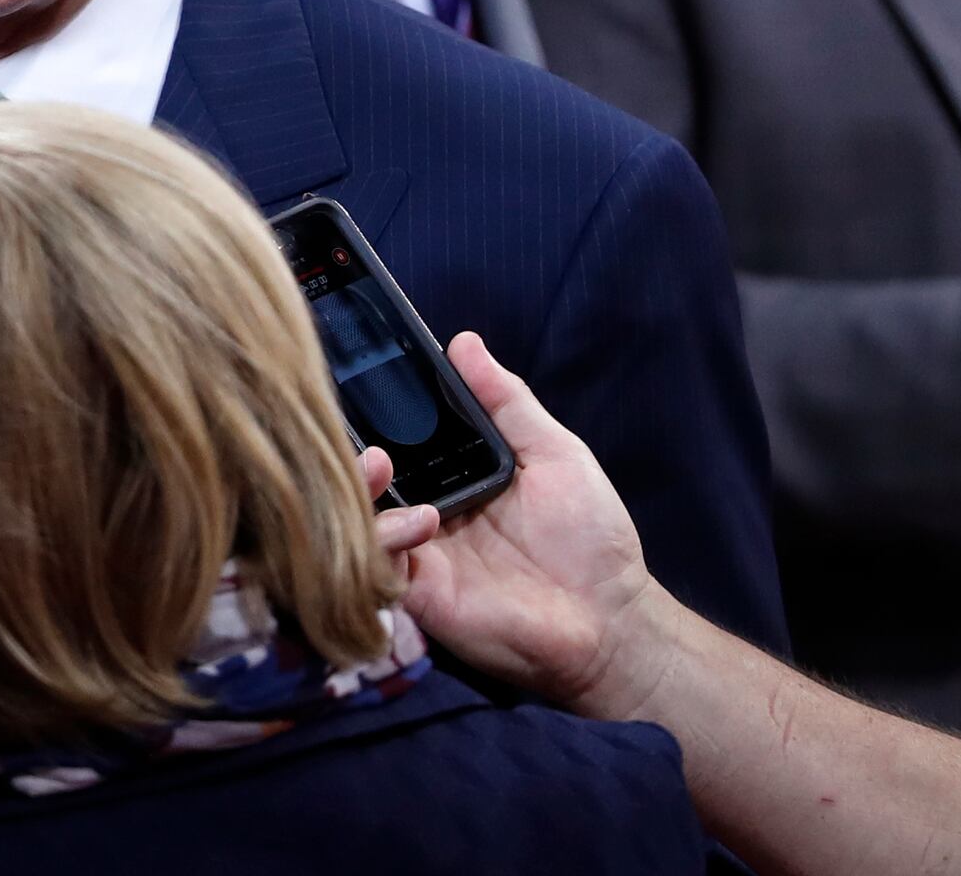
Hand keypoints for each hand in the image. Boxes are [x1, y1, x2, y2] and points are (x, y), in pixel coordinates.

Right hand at [379, 333, 667, 714]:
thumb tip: (464, 342)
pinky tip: (422, 521)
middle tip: (357, 423)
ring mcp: (419, 554)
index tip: (357, 378)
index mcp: (452, 477)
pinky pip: (376, 565)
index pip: (396, 438)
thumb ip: (507, 402)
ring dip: (358, 487)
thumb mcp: (552, 453)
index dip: (373, 412)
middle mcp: (426, 511)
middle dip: (349, 445)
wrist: (612, 619)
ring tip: (379, 464)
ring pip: (356, 516)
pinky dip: (385, 538)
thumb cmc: (590, 536)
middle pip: (366, 476)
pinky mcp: (420, 595)